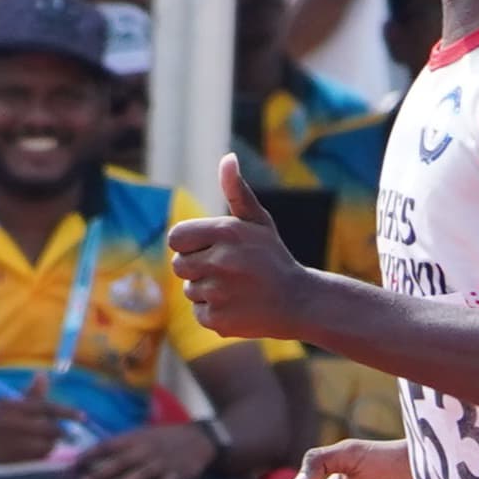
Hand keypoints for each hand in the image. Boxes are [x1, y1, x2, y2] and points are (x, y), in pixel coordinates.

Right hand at [0, 386, 79, 466]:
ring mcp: (15, 443)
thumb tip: (43, 375)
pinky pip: (40, 457)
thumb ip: (30, 394)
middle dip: (61, 431)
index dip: (68, 413)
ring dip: (52, 443)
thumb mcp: (8, 402)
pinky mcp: (14, 458)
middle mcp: (15, 424)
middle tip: (61, 431)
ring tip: (44, 439)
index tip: (83, 417)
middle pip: (52, 430)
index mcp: (15, 407)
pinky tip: (36, 448)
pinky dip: (44, 453)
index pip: (47, 408)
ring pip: (48, 445)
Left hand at [73, 421, 215, 478]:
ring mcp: (163, 463)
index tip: (72, 467)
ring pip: (140, 474)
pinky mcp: (178, 476)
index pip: (107, 446)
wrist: (199, 439)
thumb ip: (118, 445)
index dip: (89, 456)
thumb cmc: (162, 439)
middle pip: (120, 462)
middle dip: (101, 473)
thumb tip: (89, 458)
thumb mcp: (140, 435)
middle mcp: (147, 450)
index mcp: (135, 438)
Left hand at [169, 159, 309, 340]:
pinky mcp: (219, 320)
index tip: (213, 251)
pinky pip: (200, 313)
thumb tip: (227, 158)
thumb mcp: (258, 223)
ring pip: (190, 291)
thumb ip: (237, 192)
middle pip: (179, 266)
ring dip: (208, 292)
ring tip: (238, 290)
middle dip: (198, 268)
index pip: (176, 238)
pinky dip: (215, 313)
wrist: (301, 303)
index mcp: (225, 232)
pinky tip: (239, 308)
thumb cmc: (273, 259)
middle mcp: (220, 261)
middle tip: (229, 272)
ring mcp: (219, 292)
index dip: (191, 245)